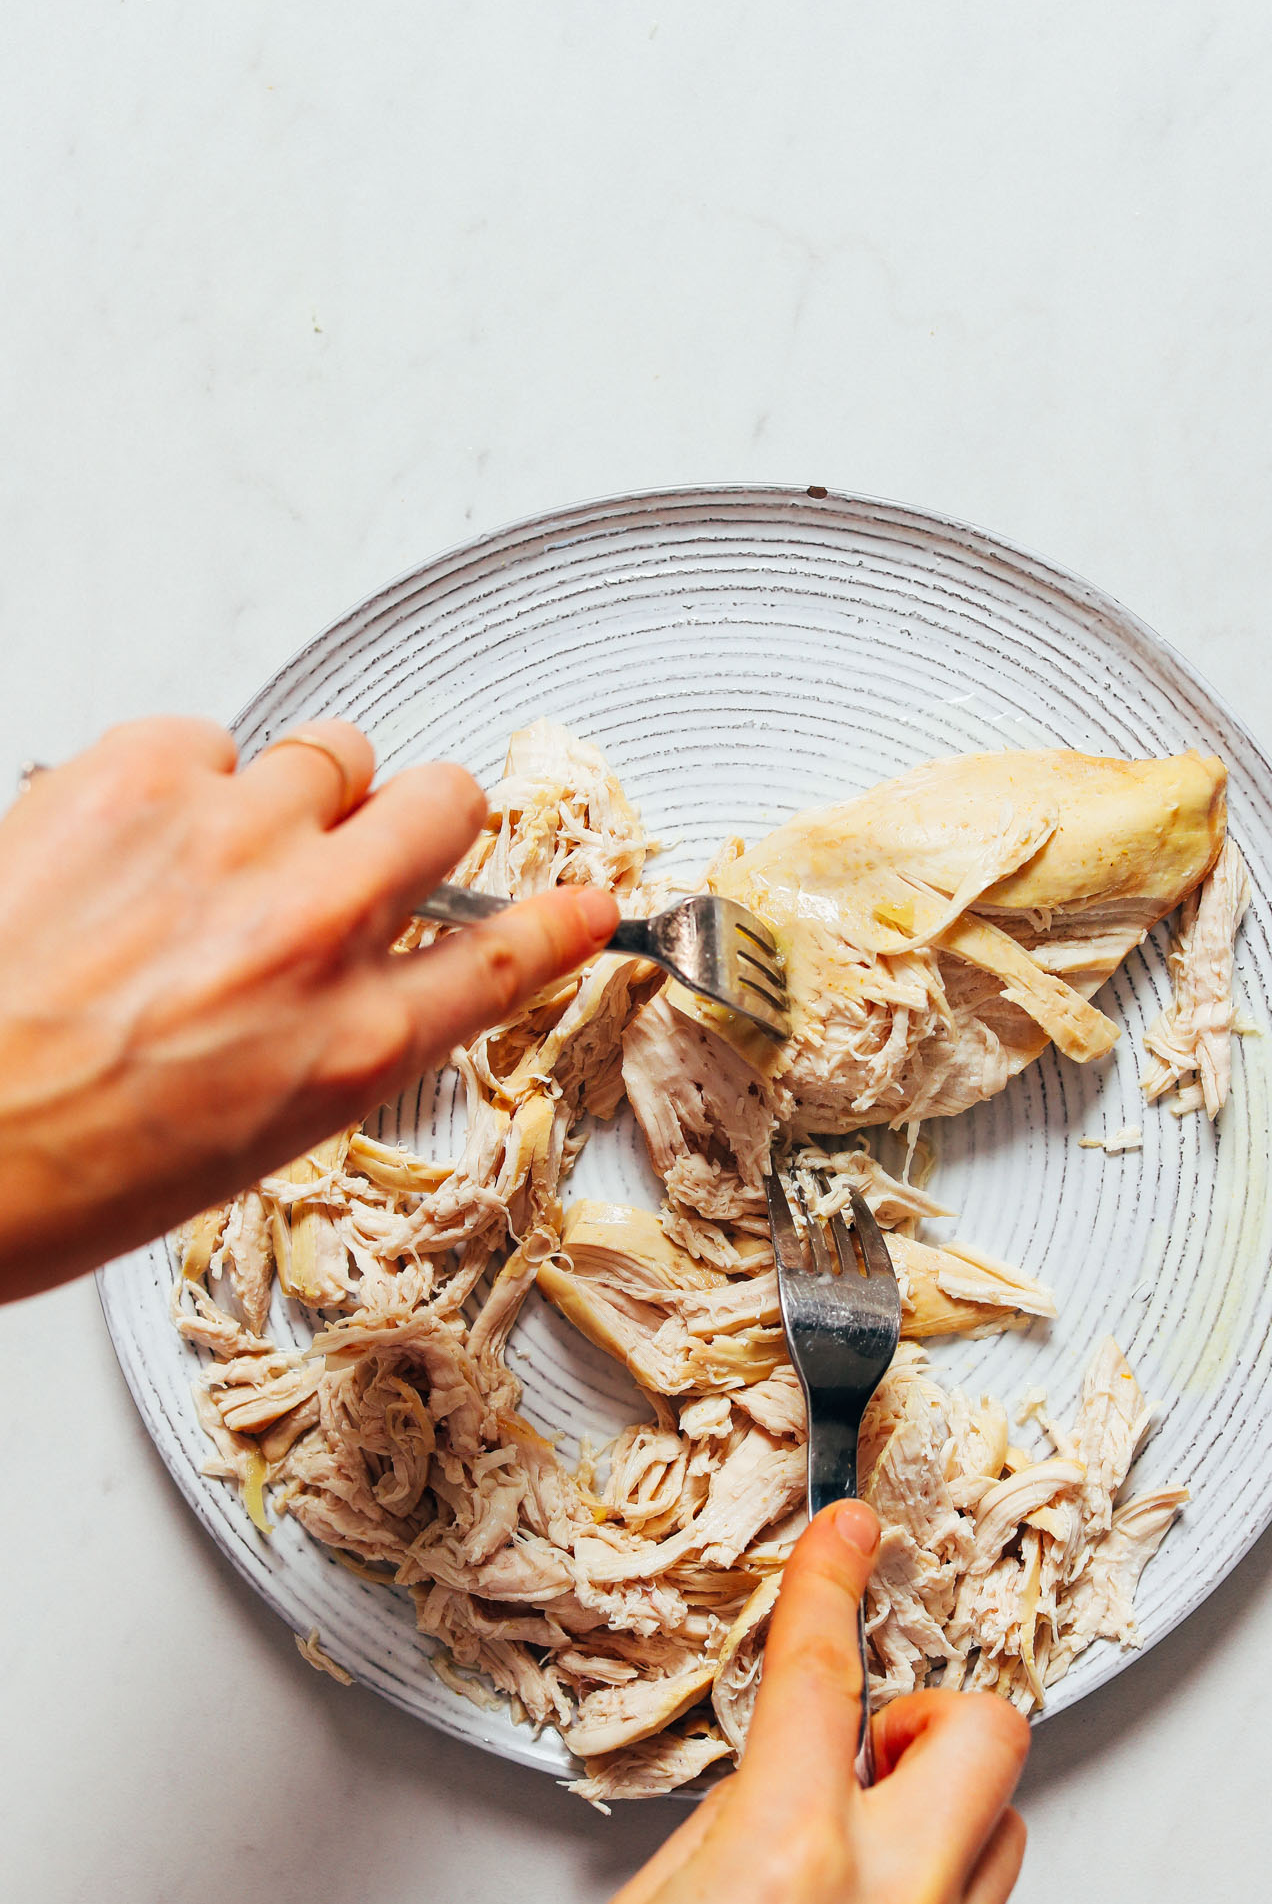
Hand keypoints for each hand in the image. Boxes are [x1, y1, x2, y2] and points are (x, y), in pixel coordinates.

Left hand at [0, 717, 618, 1298]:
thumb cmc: (54, 1166)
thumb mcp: (242, 1140)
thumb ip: (328, 1044)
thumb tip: (359, 981)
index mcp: (349, 1047)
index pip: (502, 961)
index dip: (558, 924)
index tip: (587, 903)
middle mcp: (312, 931)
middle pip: (447, 807)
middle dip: (424, 820)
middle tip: (368, 844)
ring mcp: (232, 839)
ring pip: (338, 750)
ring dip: (302, 792)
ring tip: (221, 848)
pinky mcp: (138, 772)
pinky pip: (210, 737)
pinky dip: (185, 778)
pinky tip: (131, 841)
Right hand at [488, 1501, 1028, 1903]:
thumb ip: (727, 1842)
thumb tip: (776, 1797)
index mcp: (785, 1863)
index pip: (825, 1671)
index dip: (834, 1577)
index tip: (851, 1537)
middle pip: (989, 1741)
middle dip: (934, 1716)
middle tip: (870, 1748)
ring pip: (994, 1855)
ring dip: (932, 1832)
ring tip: (842, 1885)